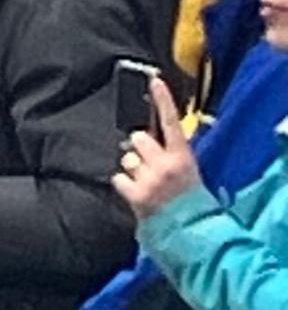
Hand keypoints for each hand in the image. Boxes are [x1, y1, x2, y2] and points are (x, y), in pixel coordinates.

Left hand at [116, 70, 200, 218]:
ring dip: (132, 169)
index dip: (163, 100)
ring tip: (147, 184)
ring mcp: (151, 178)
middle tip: (150, 166)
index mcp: (183, 156)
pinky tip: (137, 194)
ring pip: (127, 158)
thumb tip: (149, 138)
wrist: (191, 229)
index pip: (171, 122)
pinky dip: (124, 185)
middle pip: (138, 138)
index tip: (154, 80)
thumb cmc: (189, 199)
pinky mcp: (137, 194)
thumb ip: (172, 153)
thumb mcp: (189, 170)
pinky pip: (118, 178)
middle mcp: (166, 164)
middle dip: (139, 149)